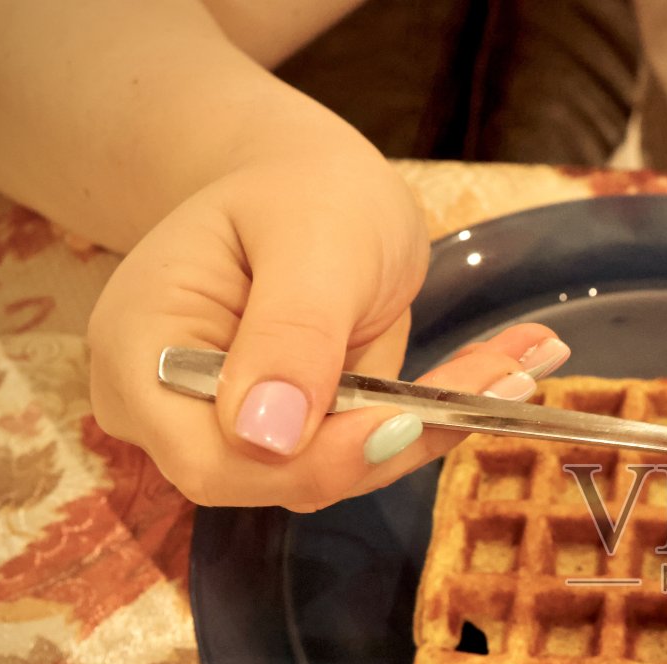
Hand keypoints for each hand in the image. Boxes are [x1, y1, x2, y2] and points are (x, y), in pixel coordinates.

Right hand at [86, 147, 568, 509]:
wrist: (303, 183)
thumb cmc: (296, 190)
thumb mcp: (308, 238)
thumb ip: (290, 333)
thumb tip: (267, 437)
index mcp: (142, 357)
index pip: (214, 457)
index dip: (311, 459)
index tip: (406, 419)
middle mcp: (173, 414)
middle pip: (282, 477)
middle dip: (394, 439)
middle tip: (507, 379)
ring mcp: (236, 432)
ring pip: (338, 470)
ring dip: (432, 425)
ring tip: (524, 359)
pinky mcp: (297, 438)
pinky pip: (365, 449)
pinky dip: (435, 415)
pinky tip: (510, 367)